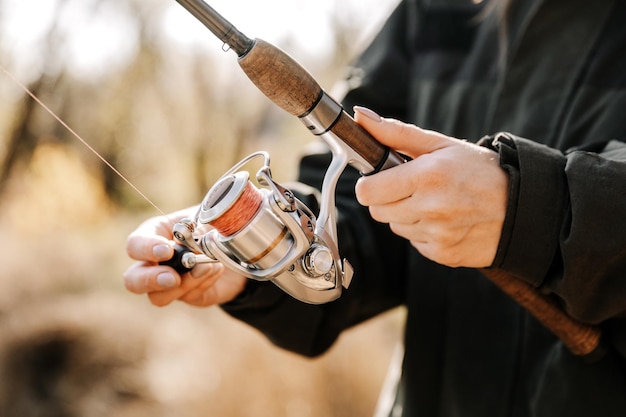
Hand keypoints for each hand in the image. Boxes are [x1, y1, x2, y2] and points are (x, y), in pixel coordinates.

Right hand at [123, 206, 246, 306]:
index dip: (146, 249)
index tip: (167, 251)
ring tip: (208, 266)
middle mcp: (154, 263)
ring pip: (159, 297)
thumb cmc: (213, 226)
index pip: (135, 245)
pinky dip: (204, 283)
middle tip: (173, 277)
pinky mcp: (187, 296)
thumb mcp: (206, 219)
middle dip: (150, 280)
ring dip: (185, 283)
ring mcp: (168, 283)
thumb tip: (189, 246)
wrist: (237, 245)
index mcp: (153, 235)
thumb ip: (195, 230)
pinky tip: (217, 268)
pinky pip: (189, 297)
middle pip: (132, 280)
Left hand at [353, 106, 508, 267]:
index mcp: (427, 176)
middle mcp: (431, 208)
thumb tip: (360, 117)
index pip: (367, 191)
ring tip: (435, 202)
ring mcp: (438, 235)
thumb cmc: (480, 170)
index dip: (369, 184)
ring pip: (396, 227)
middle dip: (387, 198)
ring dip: (407, 215)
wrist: (524, 206)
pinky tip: (445, 220)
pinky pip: (415, 243)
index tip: (380, 179)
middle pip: (378, 211)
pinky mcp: (444, 255)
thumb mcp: (440, 145)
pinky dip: (423, 232)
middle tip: (412, 188)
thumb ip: (395, 133)